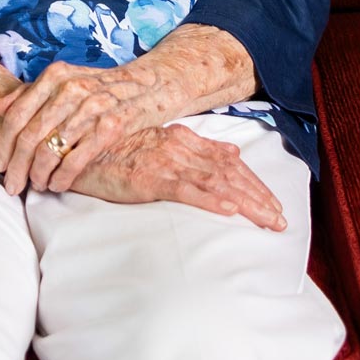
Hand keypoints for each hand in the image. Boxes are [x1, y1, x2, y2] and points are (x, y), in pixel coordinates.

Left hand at [0, 59, 178, 195]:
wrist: (151, 86)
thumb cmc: (104, 88)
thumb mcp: (68, 81)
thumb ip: (32, 93)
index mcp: (55, 76)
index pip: (16, 115)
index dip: (3, 145)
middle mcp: (70, 88)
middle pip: (29, 136)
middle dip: (16, 167)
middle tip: (12, 186)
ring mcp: (91, 108)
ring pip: (49, 150)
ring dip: (38, 175)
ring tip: (36, 186)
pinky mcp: (111, 127)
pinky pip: (75, 160)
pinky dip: (61, 177)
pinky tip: (57, 185)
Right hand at [67, 124, 285, 231]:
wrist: (79, 149)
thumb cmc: (117, 150)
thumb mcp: (162, 143)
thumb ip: (198, 147)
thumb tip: (233, 153)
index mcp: (184, 139)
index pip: (230, 163)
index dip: (255, 183)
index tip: (273, 204)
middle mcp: (180, 147)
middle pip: (230, 174)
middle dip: (259, 198)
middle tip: (281, 221)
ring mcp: (165, 162)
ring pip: (215, 183)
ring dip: (246, 203)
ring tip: (267, 220)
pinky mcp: (148, 178)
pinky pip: (185, 190)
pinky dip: (209, 200)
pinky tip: (228, 210)